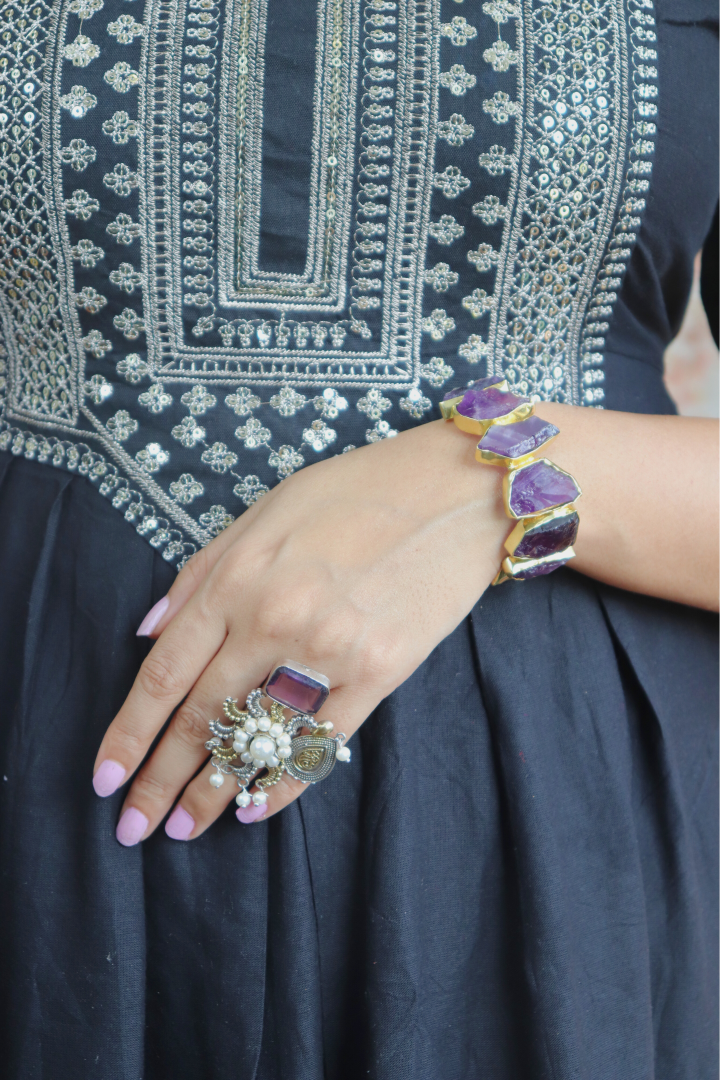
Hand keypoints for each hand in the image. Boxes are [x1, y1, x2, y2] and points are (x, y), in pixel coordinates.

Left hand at [92, 418, 507, 843]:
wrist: (455, 492)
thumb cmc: (356, 492)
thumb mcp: (264, 511)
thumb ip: (201, 572)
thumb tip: (149, 630)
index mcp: (238, 577)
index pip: (165, 673)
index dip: (129, 733)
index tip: (105, 777)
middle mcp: (275, 618)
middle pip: (203, 718)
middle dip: (160, 779)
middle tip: (133, 827)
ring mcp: (330, 650)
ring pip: (258, 739)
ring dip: (215, 792)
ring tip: (184, 830)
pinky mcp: (380, 672)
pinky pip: (322, 743)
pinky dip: (285, 783)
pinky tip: (256, 809)